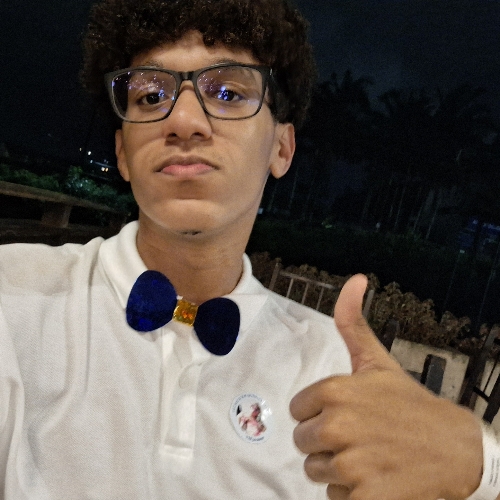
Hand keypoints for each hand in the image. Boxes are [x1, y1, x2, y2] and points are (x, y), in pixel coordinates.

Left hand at [290, 274, 483, 499]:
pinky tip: (377, 480)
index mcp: (334, 391)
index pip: (297, 411)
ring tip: (369, 458)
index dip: (318, 414)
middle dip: (325, 443)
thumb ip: (353, 322)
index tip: (344, 414)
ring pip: (316, 472)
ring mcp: (351, 465)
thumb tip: (354, 279)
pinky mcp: (365, 499)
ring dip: (337, 471)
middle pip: (303, 443)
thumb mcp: (377, 361)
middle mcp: (337, 426)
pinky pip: (335, 499)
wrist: (455, 449)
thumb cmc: (410, 404)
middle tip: (359, 438)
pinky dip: (353, 495)